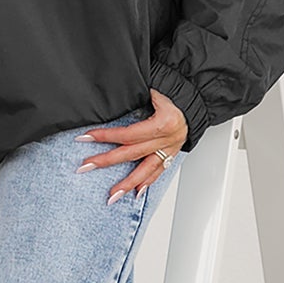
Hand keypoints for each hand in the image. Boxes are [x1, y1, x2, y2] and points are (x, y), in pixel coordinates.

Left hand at [75, 88, 188, 202]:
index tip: (86, 137)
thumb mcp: (156, 88)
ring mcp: (170, 148)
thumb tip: (112, 97)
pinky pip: (159, 171)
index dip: (106, 136)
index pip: (128, 133)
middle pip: (132, 153)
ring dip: (127, 184)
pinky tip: (136, 192)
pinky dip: (147, 182)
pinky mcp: (172, 153)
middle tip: (86, 166)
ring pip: (146, 170)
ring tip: (112, 195)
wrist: (197, 97)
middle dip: (106, 161)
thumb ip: (136, 94)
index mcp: (163, 122)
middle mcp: (167, 139)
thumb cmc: (176, 91)